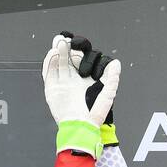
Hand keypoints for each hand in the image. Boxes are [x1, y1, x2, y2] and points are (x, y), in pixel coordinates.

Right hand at [42, 33, 119, 153]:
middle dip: (66, 48)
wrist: (80, 127)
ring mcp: (61, 84)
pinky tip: (54, 53)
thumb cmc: (94, 114)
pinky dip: (50, 61)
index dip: (80, 51)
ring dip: (58, 52)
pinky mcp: (51, 88)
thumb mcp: (107, 94)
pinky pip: (49, 72)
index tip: (80, 44)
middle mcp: (72, 81)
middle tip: (66, 40)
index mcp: (85, 81)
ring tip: (60, 43)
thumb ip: (112, 78)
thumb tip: (117, 63)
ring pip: (58, 63)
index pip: (81, 61)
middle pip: (67, 59)